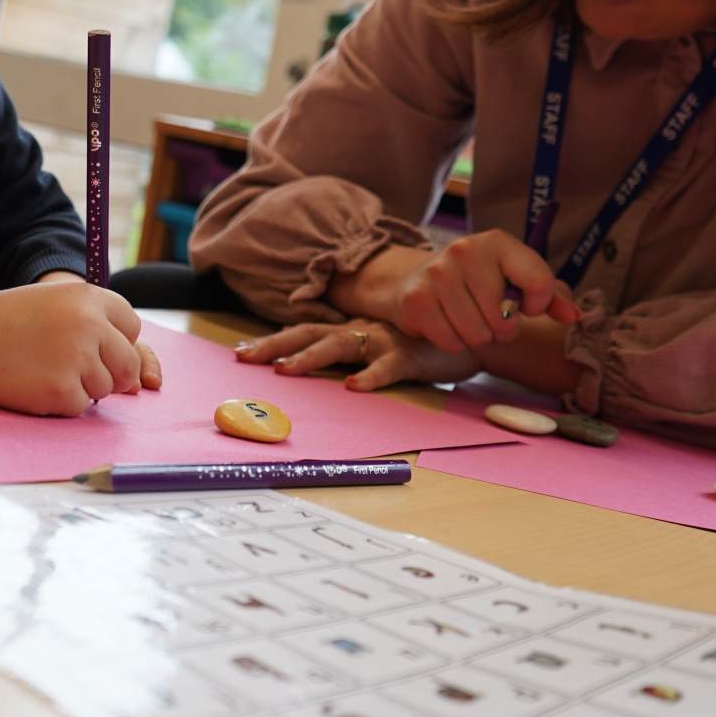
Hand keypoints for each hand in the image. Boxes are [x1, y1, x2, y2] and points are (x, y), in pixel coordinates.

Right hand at [0, 281, 163, 415]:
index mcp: (91, 298)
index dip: (115, 341)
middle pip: (127, 363)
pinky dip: (61, 403)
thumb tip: (138, 378)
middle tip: (76, 370)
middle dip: (110, 373)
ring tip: (46, 369)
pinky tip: (36, 383)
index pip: (131, 327)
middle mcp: (90, 325)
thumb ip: (97, 325)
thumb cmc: (11, 321)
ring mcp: (77, 358)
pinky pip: (80, 407)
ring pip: (105, 388)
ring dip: (82, 387)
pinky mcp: (62, 390)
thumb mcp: (58, 303)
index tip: (92, 346)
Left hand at [233, 319, 482, 391]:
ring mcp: (385, 339)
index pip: (305, 329)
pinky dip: (371, 376)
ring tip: (286, 370)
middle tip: (244, 358)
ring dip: (311, 356)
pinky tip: (354, 388)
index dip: (273, 339)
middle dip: (275, 345)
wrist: (475, 329)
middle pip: (310, 332)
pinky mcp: (411, 354)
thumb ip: (356, 355)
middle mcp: (362, 330)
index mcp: (352, 329)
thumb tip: (326, 377)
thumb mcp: (383, 346)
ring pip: (342, 345)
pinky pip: (388, 366)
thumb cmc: (423, 342)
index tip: (240, 351)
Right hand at [347, 232, 578, 354]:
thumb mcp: (515, 280)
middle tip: (488, 317)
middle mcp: (466, 250)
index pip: (540, 283)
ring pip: (478, 335)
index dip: (537, 306)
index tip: (523, 305)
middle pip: (505, 320)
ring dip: (476, 338)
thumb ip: (550, 295)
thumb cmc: (476, 283)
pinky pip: (451, 342)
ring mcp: (438, 273)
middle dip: (501, 329)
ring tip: (466, 321)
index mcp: (498, 242)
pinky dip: (452, 343)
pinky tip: (446, 324)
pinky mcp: (416, 299)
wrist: (413, 280)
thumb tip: (575, 317)